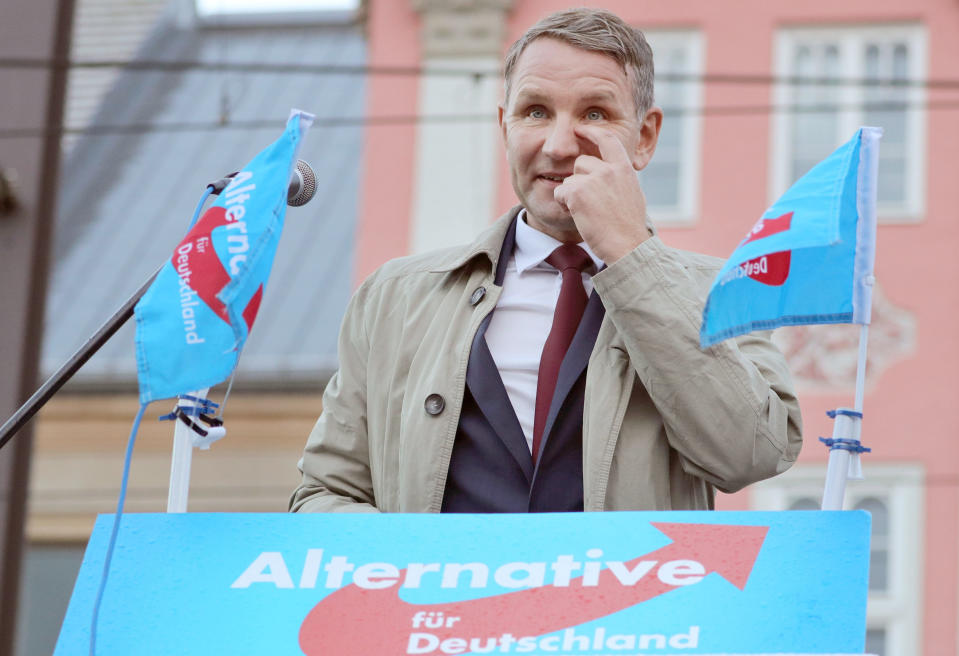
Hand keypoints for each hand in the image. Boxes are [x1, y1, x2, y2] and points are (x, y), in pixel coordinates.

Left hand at [552, 126, 648, 262]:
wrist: (627, 245)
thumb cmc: (629, 227)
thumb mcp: (631, 194)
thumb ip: (618, 178)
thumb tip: (610, 172)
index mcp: (624, 168)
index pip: (607, 139)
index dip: (591, 132)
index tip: (580, 129)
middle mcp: (609, 169)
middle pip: (581, 162)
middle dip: (578, 180)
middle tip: (588, 202)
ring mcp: (593, 179)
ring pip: (569, 179)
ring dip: (571, 195)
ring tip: (586, 212)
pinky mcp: (578, 192)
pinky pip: (560, 192)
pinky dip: (563, 204)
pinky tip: (578, 215)